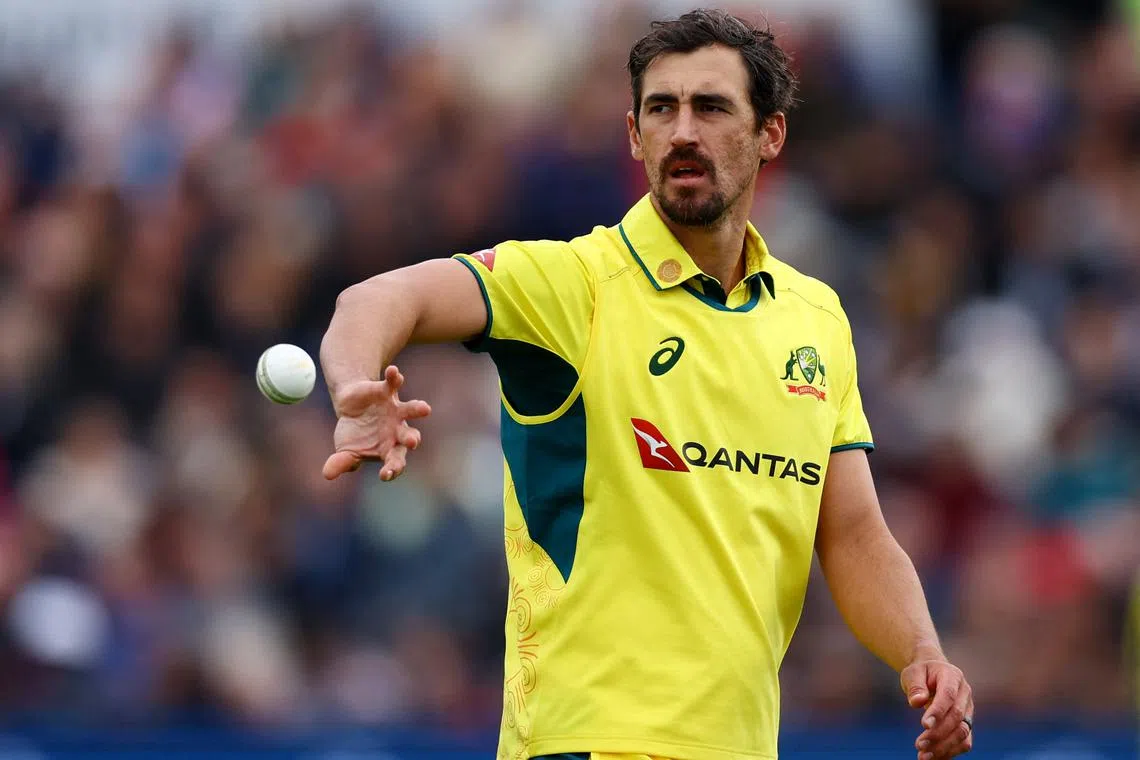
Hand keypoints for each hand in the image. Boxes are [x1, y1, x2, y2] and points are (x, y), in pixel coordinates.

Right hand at [323, 365, 431, 481]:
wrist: (351, 407)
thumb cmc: (354, 435)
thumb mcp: (345, 451)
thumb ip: (341, 462)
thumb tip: (327, 474)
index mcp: (390, 449)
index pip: (395, 461)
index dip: (392, 468)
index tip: (385, 474)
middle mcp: (398, 430)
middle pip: (408, 436)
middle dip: (410, 439)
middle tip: (412, 442)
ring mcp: (396, 410)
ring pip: (410, 410)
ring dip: (417, 409)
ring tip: (425, 408)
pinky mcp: (388, 391)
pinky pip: (393, 384)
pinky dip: (394, 377)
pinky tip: (393, 372)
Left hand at [901, 655, 973, 758]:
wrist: (932, 673)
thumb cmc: (921, 673)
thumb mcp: (913, 672)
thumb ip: (915, 686)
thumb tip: (916, 702)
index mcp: (953, 676)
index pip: (949, 696)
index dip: (938, 711)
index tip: (924, 725)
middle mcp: (965, 694)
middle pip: (957, 717)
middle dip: (938, 733)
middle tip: (919, 745)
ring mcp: (968, 710)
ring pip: (963, 733)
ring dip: (945, 747)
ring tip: (924, 756)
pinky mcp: (966, 724)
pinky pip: (964, 741)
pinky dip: (950, 752)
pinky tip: (933, 758)